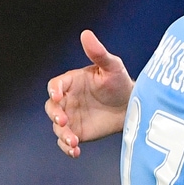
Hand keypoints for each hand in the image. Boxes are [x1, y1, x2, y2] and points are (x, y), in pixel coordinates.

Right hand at [45, 30, 132, 156]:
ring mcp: (71, 118)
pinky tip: (76, 151)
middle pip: (52, 108)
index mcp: (71, 82)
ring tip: (73, 141)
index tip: (59, 96)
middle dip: (55, 115)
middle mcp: (67, 101)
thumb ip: (98, 53)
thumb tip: (86, 33)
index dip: (55, 90)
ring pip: (58, 127)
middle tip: (64, 120)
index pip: (55, 85)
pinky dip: (68, 148)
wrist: (131, 105)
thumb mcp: (112, 66)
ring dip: (62, 134)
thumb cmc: (120, 81)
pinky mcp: (78, 133)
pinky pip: (67, 142)